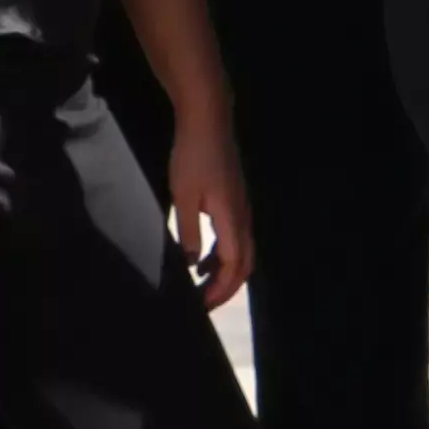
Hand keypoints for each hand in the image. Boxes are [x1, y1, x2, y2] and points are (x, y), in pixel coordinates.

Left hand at [163, 122, 253, 310]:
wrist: (208, 121)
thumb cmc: (192, 158)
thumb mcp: (183, 197)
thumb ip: (188, 233)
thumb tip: (191, 264)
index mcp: (232, 220)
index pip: (233, 267)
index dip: (220, 291)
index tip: (201, 306)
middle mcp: (243, 218)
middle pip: (245, 264)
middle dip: (227, 288)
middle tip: (205, 303)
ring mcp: (242, 208)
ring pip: (242, 252)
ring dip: (225, 272)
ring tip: (200, 284)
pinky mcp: (236, 200)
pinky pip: (235, 238)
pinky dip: (223, 254)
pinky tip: (202, 257)